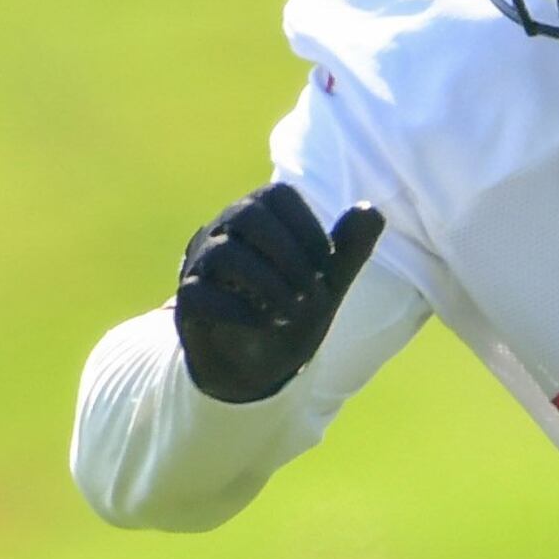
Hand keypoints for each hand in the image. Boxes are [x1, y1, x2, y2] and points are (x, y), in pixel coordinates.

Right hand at [172, 182, 385, 403]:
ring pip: (224, 254)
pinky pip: (199, 294)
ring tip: (292, 311)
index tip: (327, 264)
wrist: (257, 364)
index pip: (277, 194)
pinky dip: (240, 311)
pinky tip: (267, 324)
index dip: (309, 227)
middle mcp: (223, 233)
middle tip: (312, 290)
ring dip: (270, 285)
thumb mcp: (327, 282)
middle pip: (248, 214)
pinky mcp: (187, 303)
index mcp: (257, 218)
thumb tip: (371, 210)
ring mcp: (200, 266)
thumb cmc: (291, 309)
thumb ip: (349, 249)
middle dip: (290, 254)